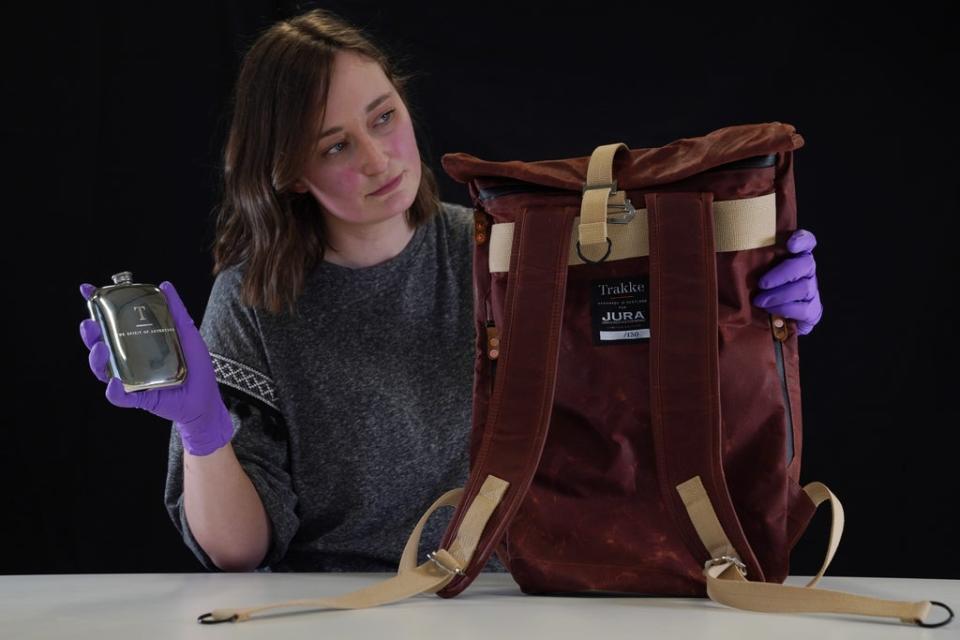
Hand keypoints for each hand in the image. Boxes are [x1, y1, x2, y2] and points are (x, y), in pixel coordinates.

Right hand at [79, 281, 232, 454]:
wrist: (207, 398)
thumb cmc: (196, 367)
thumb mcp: (187, 333)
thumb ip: (176, 311)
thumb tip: (165, 285)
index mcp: (137, 341)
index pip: (112, 323)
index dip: (97, 307)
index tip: (87, 290)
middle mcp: (129, 359)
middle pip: (100, 345)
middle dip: (90, 334)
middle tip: (90, 323)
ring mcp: (131, 379)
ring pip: (103, 369)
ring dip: (97, 359)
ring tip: (101, 347)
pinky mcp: (138, 398)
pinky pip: (119, 396)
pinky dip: (113, 391)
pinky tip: (114, 382)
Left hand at [752, 229, 823, 335]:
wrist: (765, 320)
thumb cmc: (753, 288)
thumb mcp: (750, 271)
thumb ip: (749, 260)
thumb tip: (732, 249)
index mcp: (794, 256)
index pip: (807, 241)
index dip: (802, 240)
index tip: (790, 244)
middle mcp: (806, 271)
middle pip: (806, 264)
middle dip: (783, 274)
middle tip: (761, 284)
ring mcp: (811, 291)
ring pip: (805, 288)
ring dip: (780, 295)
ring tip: (759, 302)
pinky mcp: (812, 311)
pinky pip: (806, 310)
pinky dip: (786, 310)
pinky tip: (771, 311)